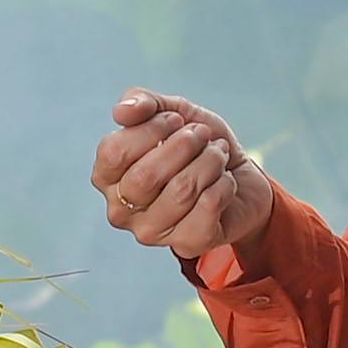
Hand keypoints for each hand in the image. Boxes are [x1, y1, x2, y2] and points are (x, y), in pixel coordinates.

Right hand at [97, 90, 282, 263]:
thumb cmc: (197, 147)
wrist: (240, 177)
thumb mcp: (172, 112)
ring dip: (209, 162)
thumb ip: (143, 103)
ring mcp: (152, 232)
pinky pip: (208, 205)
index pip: (114, 152)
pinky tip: (224, 181)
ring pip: (181, 190)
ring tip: (217, 155)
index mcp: (107, 177)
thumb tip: (122, 111)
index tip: (176, 119)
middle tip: (202, 135)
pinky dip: (224, 183)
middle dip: (184, 145)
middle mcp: (121, 210)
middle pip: (146, 176)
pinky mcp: (187, 244)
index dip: (151, 128)